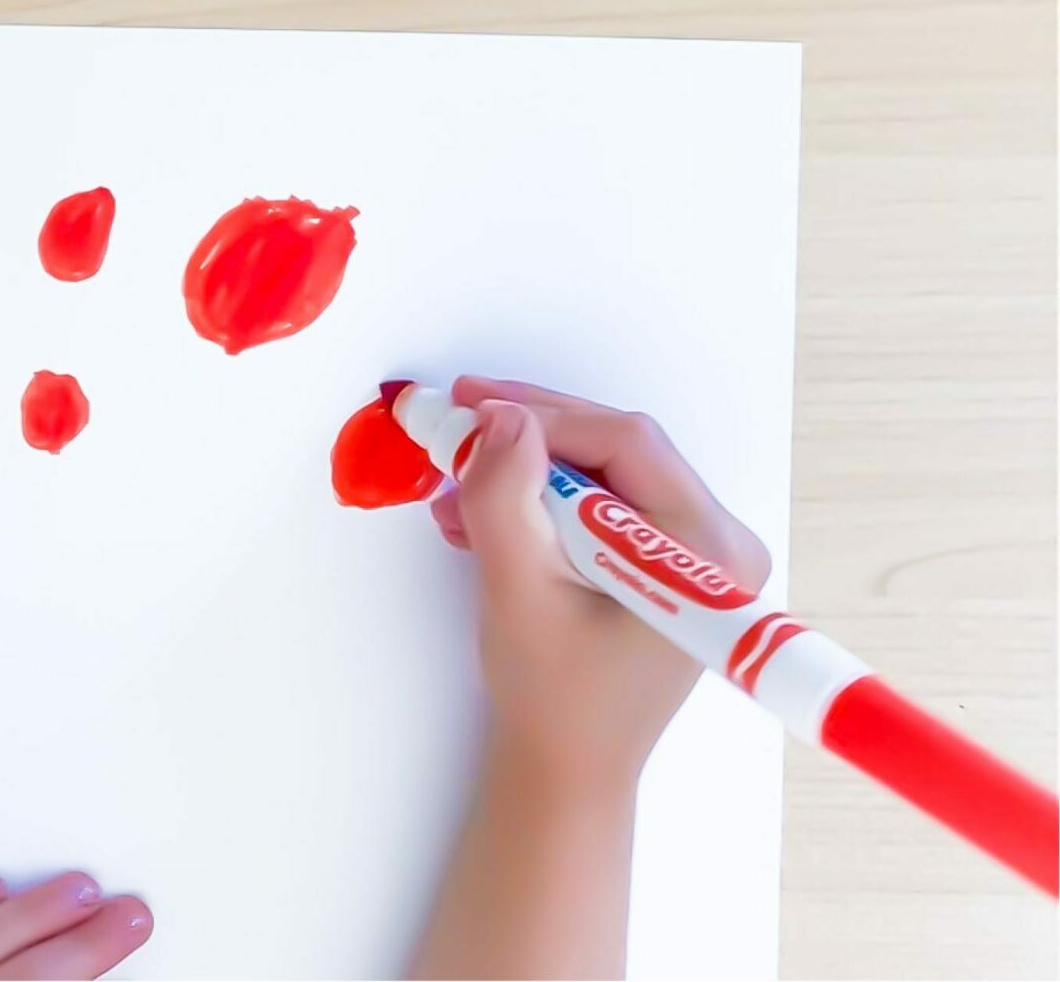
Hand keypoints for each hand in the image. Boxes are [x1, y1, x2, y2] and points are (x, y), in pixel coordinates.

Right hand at [430, 377, 773, 786]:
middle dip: (529, 436)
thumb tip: (499, 418)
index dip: (541, 416)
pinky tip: (487, 512)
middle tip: (456, 423)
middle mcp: (717, 544)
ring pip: (601, 471)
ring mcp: (694, 553)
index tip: (468, 409)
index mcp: (706, 553)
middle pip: (617, 449)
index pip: (624, 444)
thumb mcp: (517, 591)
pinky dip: (541, 499)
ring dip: (527, 469)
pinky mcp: (664, 562)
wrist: (570, 765)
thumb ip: (505, 499)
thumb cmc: (555, 697)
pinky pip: (601, 502)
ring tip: (458, 483)